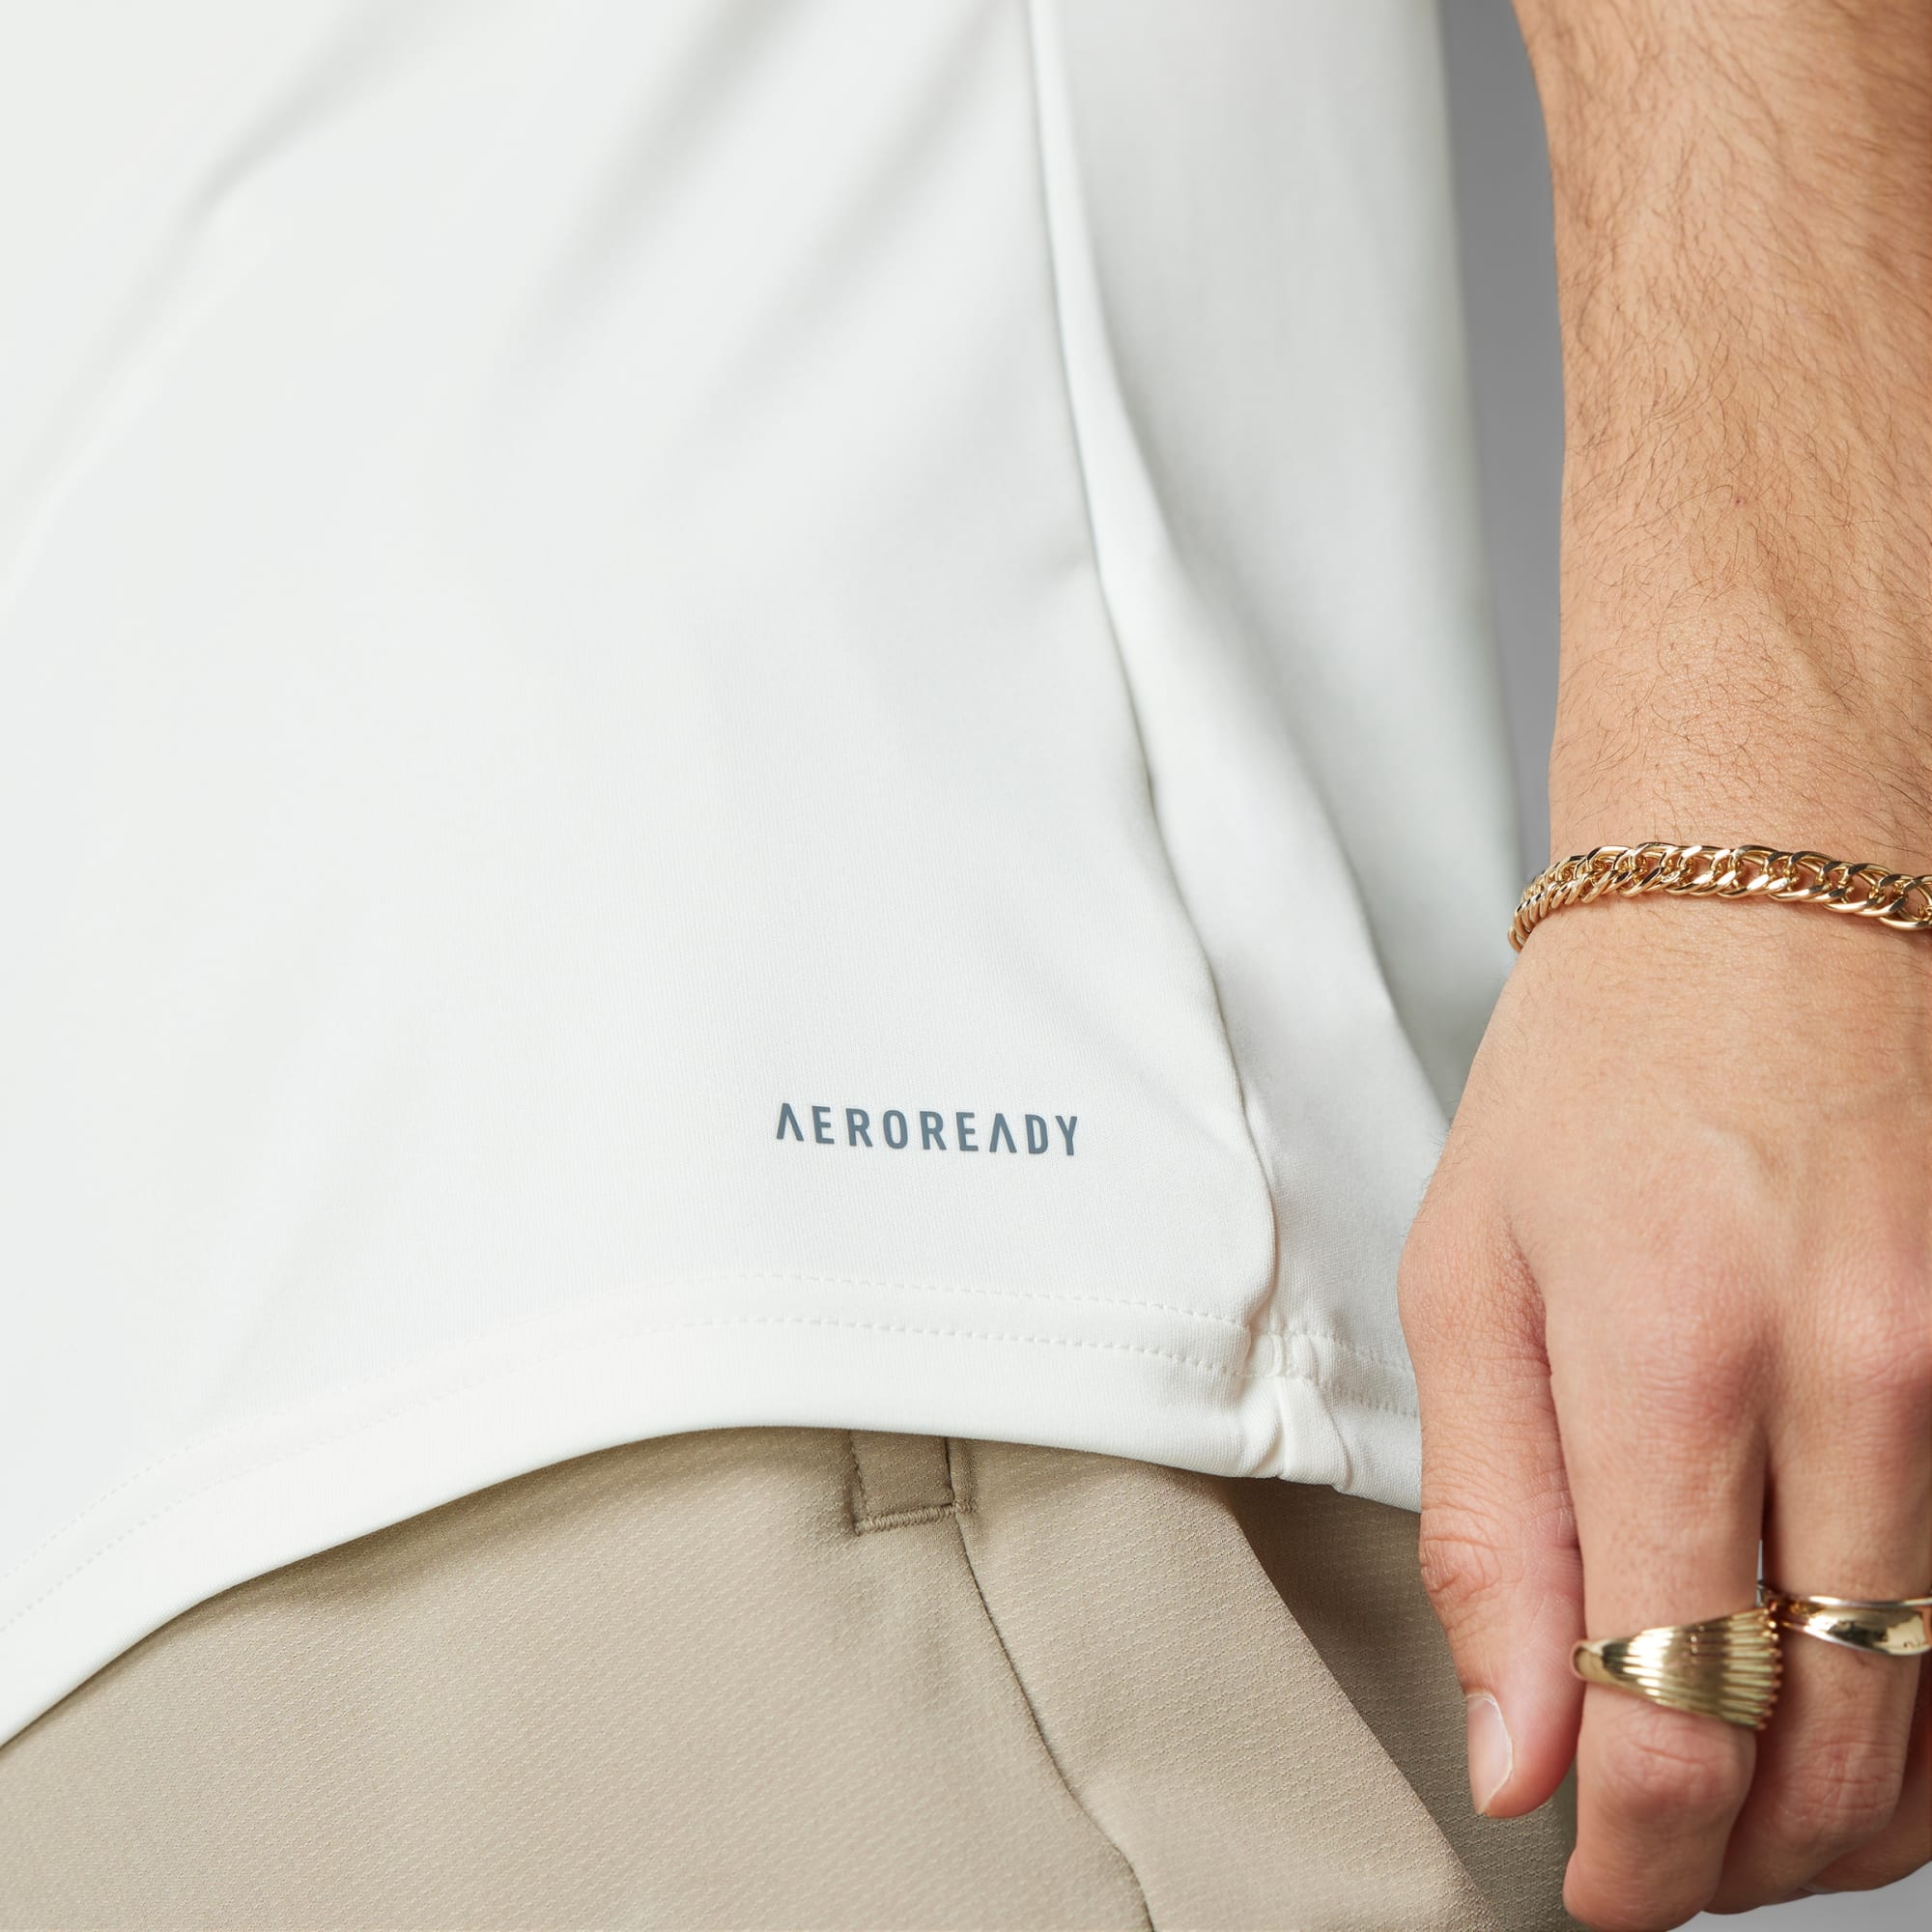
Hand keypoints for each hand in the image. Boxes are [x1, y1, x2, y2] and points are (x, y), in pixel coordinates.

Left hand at [1399, 898, 1929, 1929]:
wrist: (1759, 915)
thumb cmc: (1586, 1088)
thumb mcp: (1469, 1283)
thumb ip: (1491, 1528)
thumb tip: (1517, 1755)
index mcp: (1671, 1360)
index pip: (1674, 1716)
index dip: (1631, 1860)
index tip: (1586, 1886)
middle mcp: (1855, 1385)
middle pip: (1835, 1756)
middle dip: (1732, 1860)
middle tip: (1647, 1852)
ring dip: (1835, 1812)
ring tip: (1729, 1797)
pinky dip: (1920, 1712)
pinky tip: (1837, 1703)